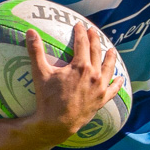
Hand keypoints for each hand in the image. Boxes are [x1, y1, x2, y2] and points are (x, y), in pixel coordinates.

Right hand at [26, 21, 119, 142]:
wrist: (57, 124)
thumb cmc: (48, 99)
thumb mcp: (40, 73)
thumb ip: (36, 51)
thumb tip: (30, 31)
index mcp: (81, 66)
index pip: (83, 43)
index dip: (81, 32)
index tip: (79, 25)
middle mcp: (94, 75)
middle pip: (97, 52)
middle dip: (95, 39)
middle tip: (93, 31)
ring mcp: (100, 88)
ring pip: (109, 68)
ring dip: (110, 57)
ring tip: (111, 50)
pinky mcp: (101, 100)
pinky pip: (113, 90)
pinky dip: (117, 83)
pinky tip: (120, 78)